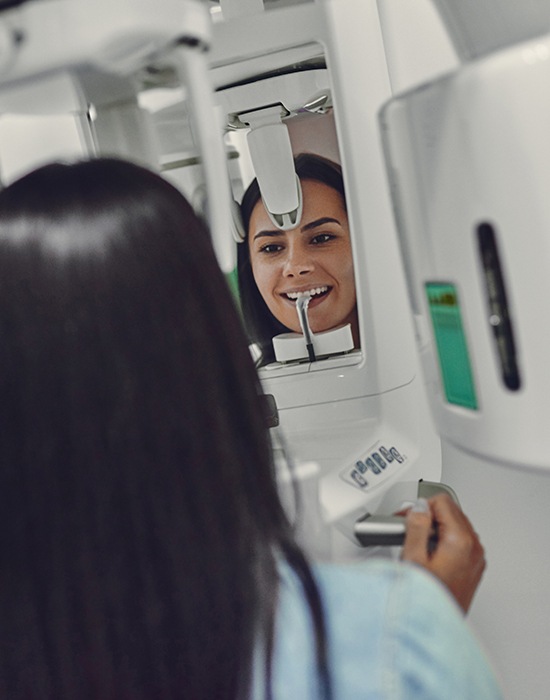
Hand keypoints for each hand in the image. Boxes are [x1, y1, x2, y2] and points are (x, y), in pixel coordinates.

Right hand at [401, 494, 485, 612]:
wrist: (436, 629)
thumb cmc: (427, 598)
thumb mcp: (413, 558)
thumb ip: (417, 526)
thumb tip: (420, 507)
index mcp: (461, 541)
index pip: (442, 501)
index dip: (420, 507)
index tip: (407, 518)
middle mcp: (474, 548)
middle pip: (451, 511)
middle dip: (428, 516)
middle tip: (409, 530)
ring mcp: (476, 558)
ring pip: (456, 525)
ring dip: (436, 529)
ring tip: (419, 546)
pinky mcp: (473, 568)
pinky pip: (460, 542)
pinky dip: (445, 541)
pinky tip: (430, 556)